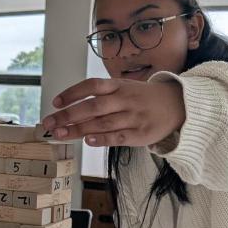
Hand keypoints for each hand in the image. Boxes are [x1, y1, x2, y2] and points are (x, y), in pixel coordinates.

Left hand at [41, 78, 184, 146]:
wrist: (178, 105)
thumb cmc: (144, 98)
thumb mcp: (126, 88)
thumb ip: (103, 96)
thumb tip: (72, 109)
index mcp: (119, 86)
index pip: (92, 86)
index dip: (72, 93)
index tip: (55, 103)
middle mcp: (125, 100)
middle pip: (92, 106)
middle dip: (68, 115)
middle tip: (49, 123)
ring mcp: (133, 117)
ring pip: (102, 123)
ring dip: (79, 129)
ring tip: (60, 134)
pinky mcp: (141, 134)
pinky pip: (119, 136)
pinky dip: (103, 139)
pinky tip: (88, 141)